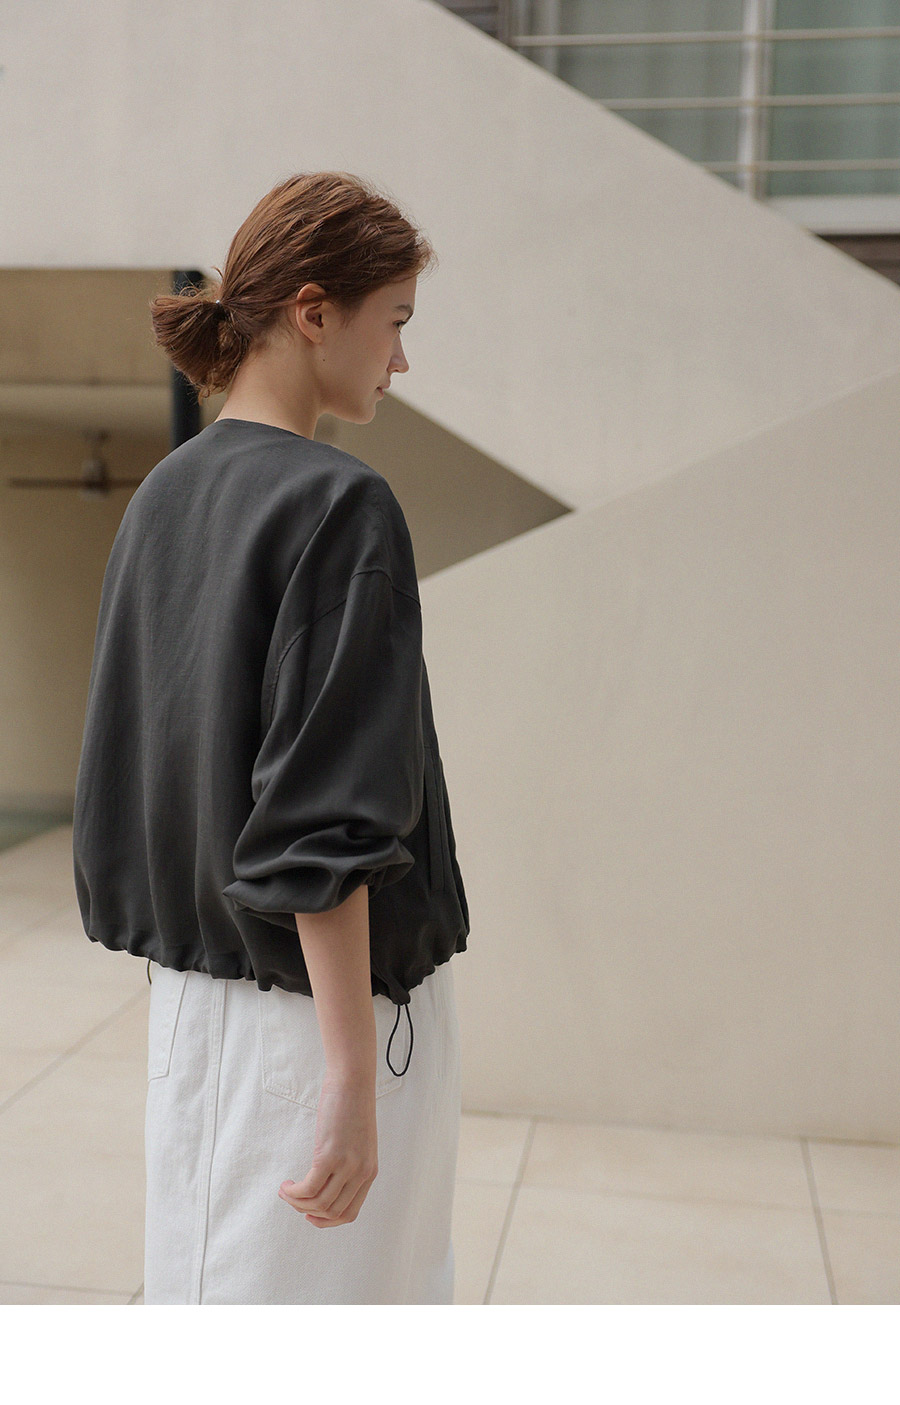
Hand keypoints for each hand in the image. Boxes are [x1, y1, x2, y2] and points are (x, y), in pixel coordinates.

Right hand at [277, 1071, 378, 1227]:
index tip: (310, 1215)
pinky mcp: (329, 1156)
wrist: (352, 1082)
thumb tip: (328, 1183)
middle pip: (332, 1212)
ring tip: (286, 1191)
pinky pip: (308, 1188)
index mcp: (369, 1172)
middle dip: (307, 1212)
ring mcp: (346, 1166)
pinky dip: (294, 1193)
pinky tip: (286, 1185)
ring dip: (297, 1203)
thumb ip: (349, 1164)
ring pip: (319, 1204)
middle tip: (293, 1199)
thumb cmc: (352, 1107)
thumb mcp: (358, 1142)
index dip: (327, 1220)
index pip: (349, 1213)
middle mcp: (361, 1173)